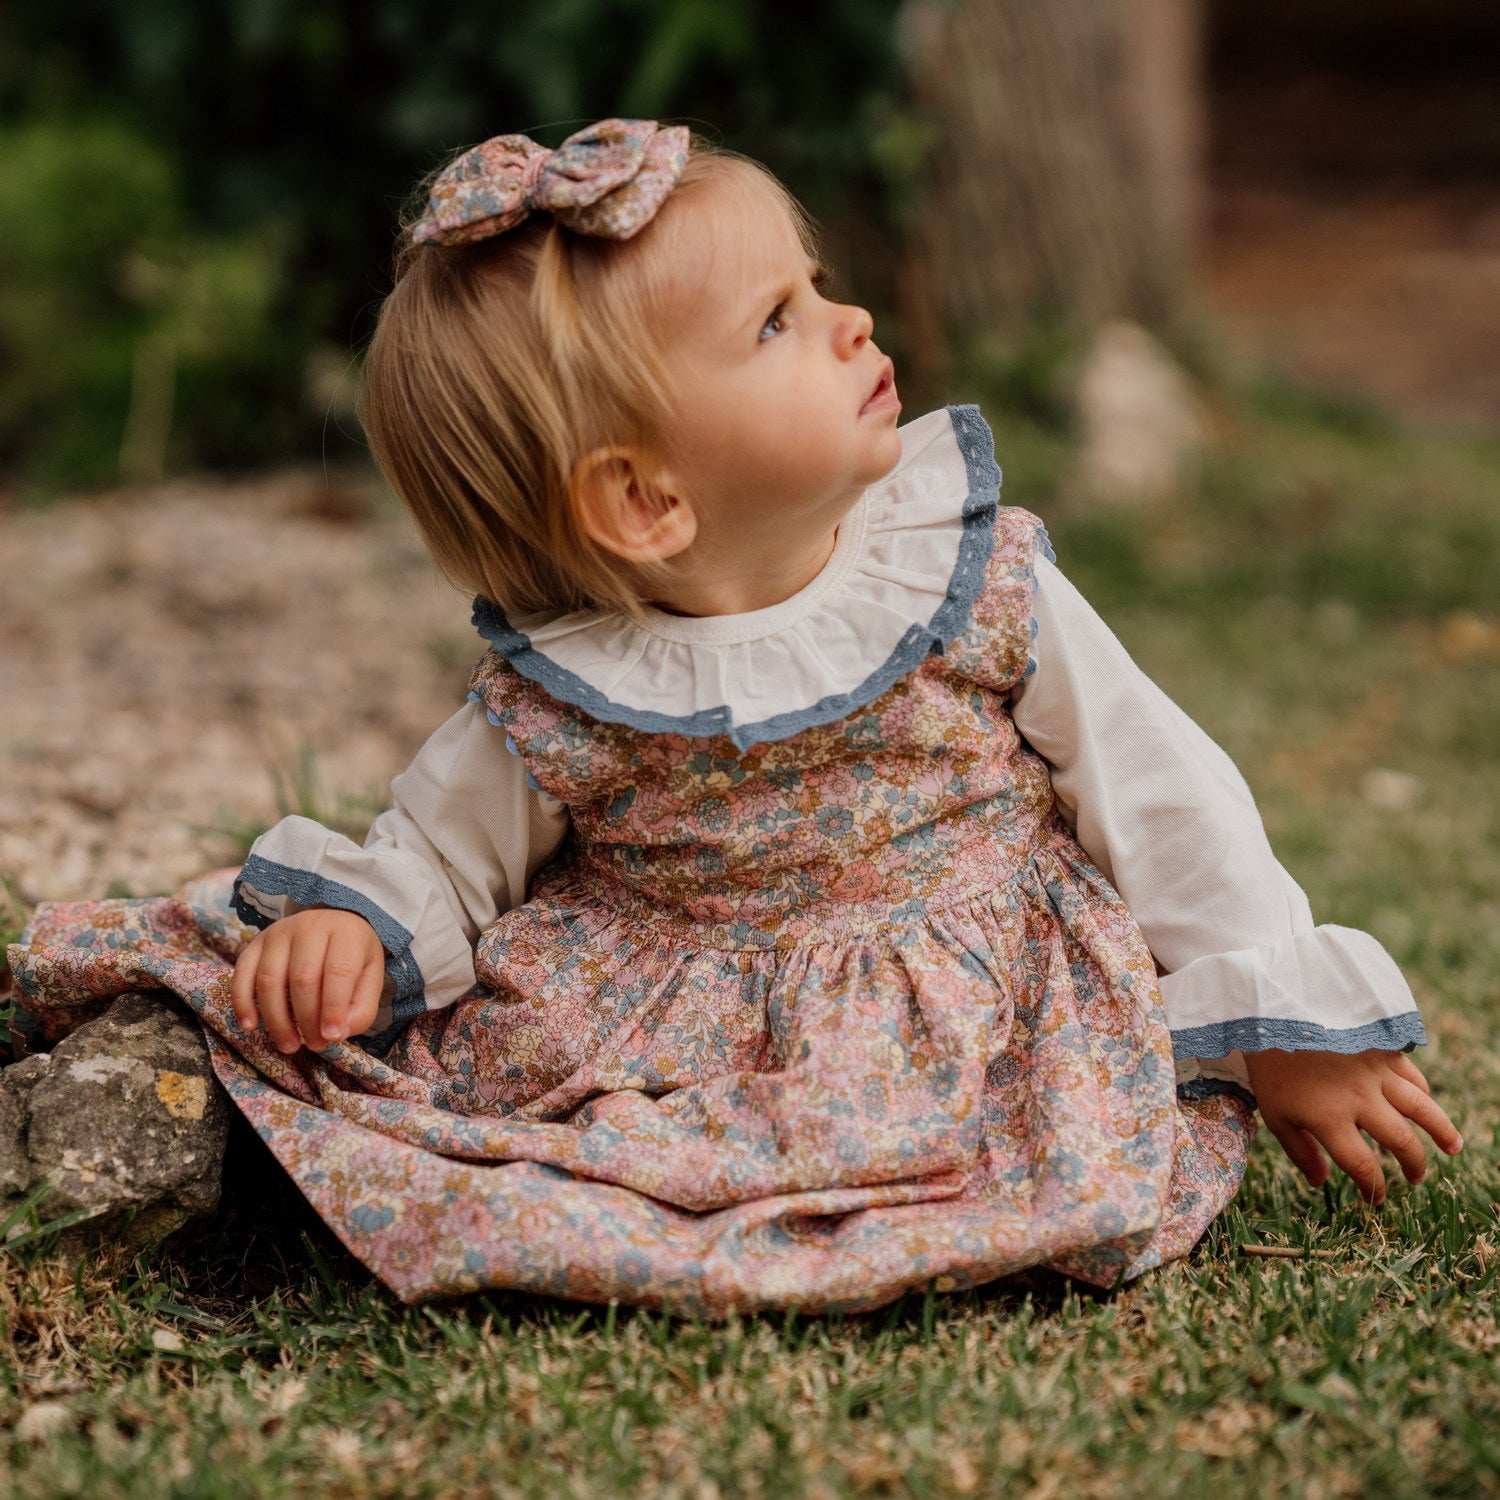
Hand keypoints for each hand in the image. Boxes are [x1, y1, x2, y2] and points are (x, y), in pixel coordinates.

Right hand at [231, 908, 384, 1052]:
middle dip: (306, 1019)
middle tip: (315, 1044)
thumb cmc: (352, 955)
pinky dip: (243, 1003)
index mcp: (345, 932)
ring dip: (276, 1020)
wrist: (333, 921)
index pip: (337, 971)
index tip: (331, 1037)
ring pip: (269, 980)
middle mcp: (309, 927)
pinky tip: (251, 1026)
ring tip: (290, 1044)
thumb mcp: (370, 976)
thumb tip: (336, 1034)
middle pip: (302, 978)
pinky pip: (242, 974)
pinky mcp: (256, 943)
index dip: (333, 1008)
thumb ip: (361, 1008)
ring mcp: (278, 933)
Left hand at [1243, 1048, 1462, 1204]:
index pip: (1362, 1167)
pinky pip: (1412, 1076)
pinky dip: (1421, 1093)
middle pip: (1401, 1142)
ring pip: (1421, 1107)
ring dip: (1441, 1131)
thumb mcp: (1275, 1113)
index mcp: (1329, 1118)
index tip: (1376, 1199)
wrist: (1275, 1013)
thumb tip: (1321, 1183)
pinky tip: (1425, 1104)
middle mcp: (1359, 1098)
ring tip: (1453, 1149)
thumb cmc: (1271, 1066)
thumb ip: (1300, 1151)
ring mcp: (1375, 1072)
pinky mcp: (1381, 1049)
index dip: (1374, 1189)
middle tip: (1415, 1178)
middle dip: (1413, 1165)